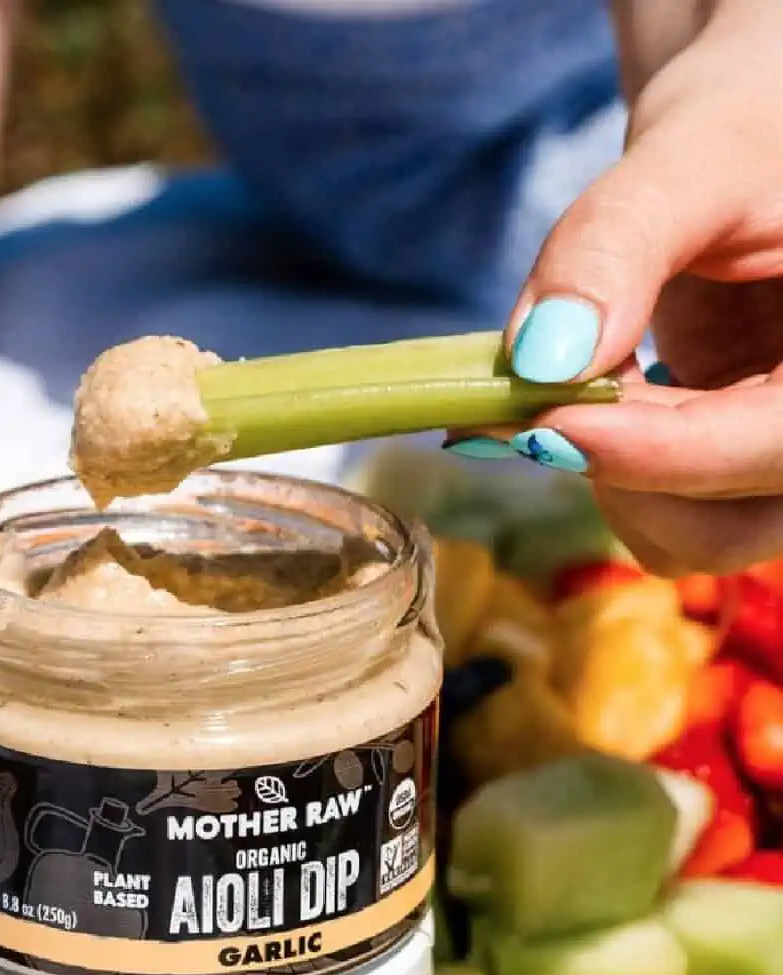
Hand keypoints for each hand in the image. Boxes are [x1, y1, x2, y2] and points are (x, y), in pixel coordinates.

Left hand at [449, 0, 782, 574]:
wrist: (745, 147)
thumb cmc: (748, 127)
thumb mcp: (693, 159)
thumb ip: (616, 248)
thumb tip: (539, 358)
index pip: (775, 448)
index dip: (660, 455)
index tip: (545, 425)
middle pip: (730, 524)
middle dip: (616, 472)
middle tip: (527, 399)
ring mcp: (777, 458)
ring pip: (689, 536)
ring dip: (602, 474)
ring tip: (570, 372)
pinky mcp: (731, 467)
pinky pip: (663, 512)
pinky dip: (600, 465)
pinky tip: (580, 393)